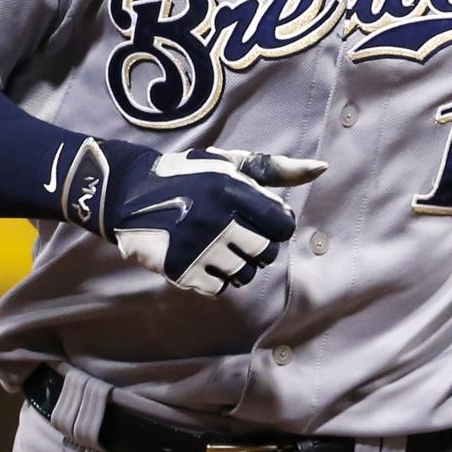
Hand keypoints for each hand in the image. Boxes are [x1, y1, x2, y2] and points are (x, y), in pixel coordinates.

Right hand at [61, 138, 326, 295]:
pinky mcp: (182, 271)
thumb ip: (276, 169)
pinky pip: (219, 288)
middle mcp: (218, 220)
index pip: (282, 225)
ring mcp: (200, 248)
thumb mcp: (229, 163)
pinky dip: (215, 278)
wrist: (129, 194)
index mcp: (233, 189)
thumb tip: (322, 168)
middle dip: (257, 245)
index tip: (259, 219)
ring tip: (218, 245)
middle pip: (266, 253)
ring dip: (237, 263)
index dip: (274, 224)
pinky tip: (202, 258)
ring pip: (245, 274)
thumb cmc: (190, 176)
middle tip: (236, 232)